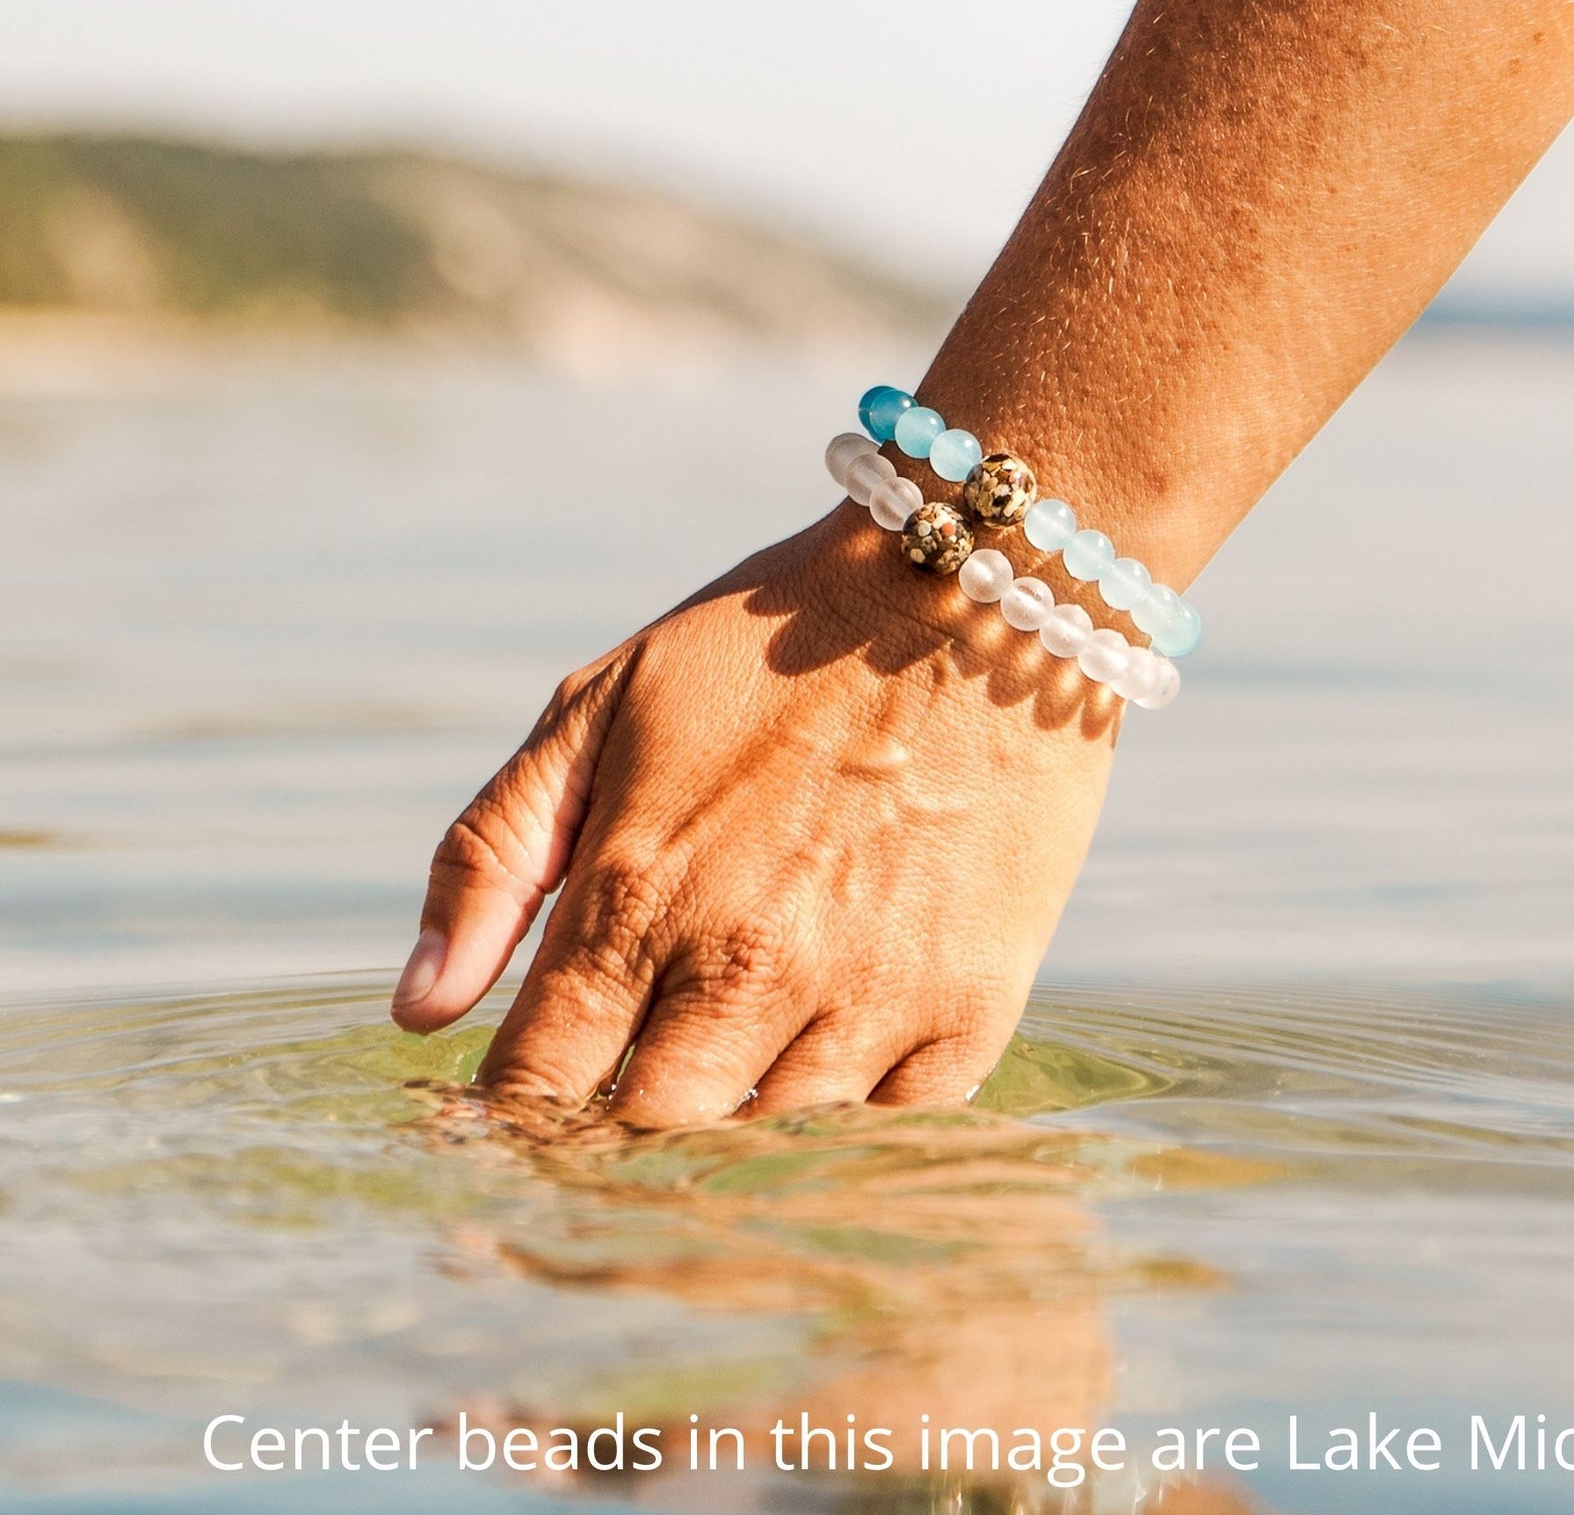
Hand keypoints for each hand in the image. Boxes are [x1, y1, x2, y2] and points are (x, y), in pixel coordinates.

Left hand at [390, 504, 1118, 1124]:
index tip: (506, 1136)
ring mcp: (869, 996)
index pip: (535, 1084)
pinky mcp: (972, 1008)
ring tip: (724, 1096)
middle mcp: (748, 965)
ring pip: (767, 1155)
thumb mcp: (600, 707)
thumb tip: (418, 1012)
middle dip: (609, 1148)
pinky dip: (850, 1134)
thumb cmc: (768, 645)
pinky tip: (827, 1077)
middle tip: (616, 1121)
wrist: (976, 595)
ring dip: (731, 1144)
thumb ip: (493, 855)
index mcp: (639, 893)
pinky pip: (892, 1137)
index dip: (503, 1130)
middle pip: (645, 1142)